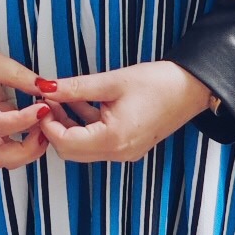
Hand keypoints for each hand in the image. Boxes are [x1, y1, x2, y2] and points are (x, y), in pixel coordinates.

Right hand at [0, 29, 55, 169]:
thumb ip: (17, 74)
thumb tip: (46, 87)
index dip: (26, 120)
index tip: (44, 107)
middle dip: (28, 150)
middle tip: (47, 126)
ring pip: (2, 156)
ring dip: (27, 148)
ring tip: (44, 124)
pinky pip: (5, 142)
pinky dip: (24, 138)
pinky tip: (37, 120)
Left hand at [38, 60, 214, 163]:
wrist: (193, 88)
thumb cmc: (158, 83)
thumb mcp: (112, 81)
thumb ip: (75, 87)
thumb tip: (45, 87)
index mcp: (114, 139)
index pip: (65, 143)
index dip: (47, 124)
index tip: (41, 102)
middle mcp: (119, 153)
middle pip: (71, 151)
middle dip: (55, 127)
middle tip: (48, 100)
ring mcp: (125, 152)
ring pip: (83, 147)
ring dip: (68, 125)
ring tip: (61, 97)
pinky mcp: (129, 145)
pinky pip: (98, 142)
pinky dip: (85, 125)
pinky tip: (81, 102)